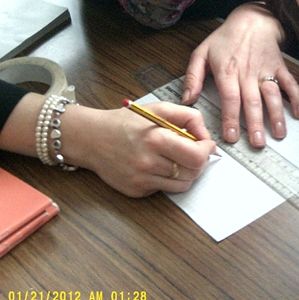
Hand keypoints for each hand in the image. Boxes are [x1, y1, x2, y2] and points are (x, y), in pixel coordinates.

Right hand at [62, 101, 216, 196]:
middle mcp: (149, 163)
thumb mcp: (158, 109)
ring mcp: (142, 180)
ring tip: (176, 158)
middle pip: (193, 172)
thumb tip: (206, 135)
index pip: (197, 156)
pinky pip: (164, 189)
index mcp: (156, 139)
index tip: (207, 144)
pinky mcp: (136, 191)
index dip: (207, 150)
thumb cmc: (126, 122)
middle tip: (194, 151)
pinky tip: (158, 166)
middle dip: (199, 162)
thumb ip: (187, 117)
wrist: (91, 138)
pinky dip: (168, 179)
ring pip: (182, 185)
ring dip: (186, 172)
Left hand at [182, 3, 298, 147]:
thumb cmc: (226, 37)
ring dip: (276, 115)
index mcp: (228, 71)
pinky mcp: (279, 67)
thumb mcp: (202, 52)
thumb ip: (193, 77)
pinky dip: (296, 98)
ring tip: (279, 134)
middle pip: (252, 101)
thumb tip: (187, 99)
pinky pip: (290, 84)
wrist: (252, 19)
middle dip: (255, 124)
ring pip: (272, 95)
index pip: (230, 98)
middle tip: (257, 144)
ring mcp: (265, 70)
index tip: (232, 136)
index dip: (231, 118)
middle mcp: (248, 73)